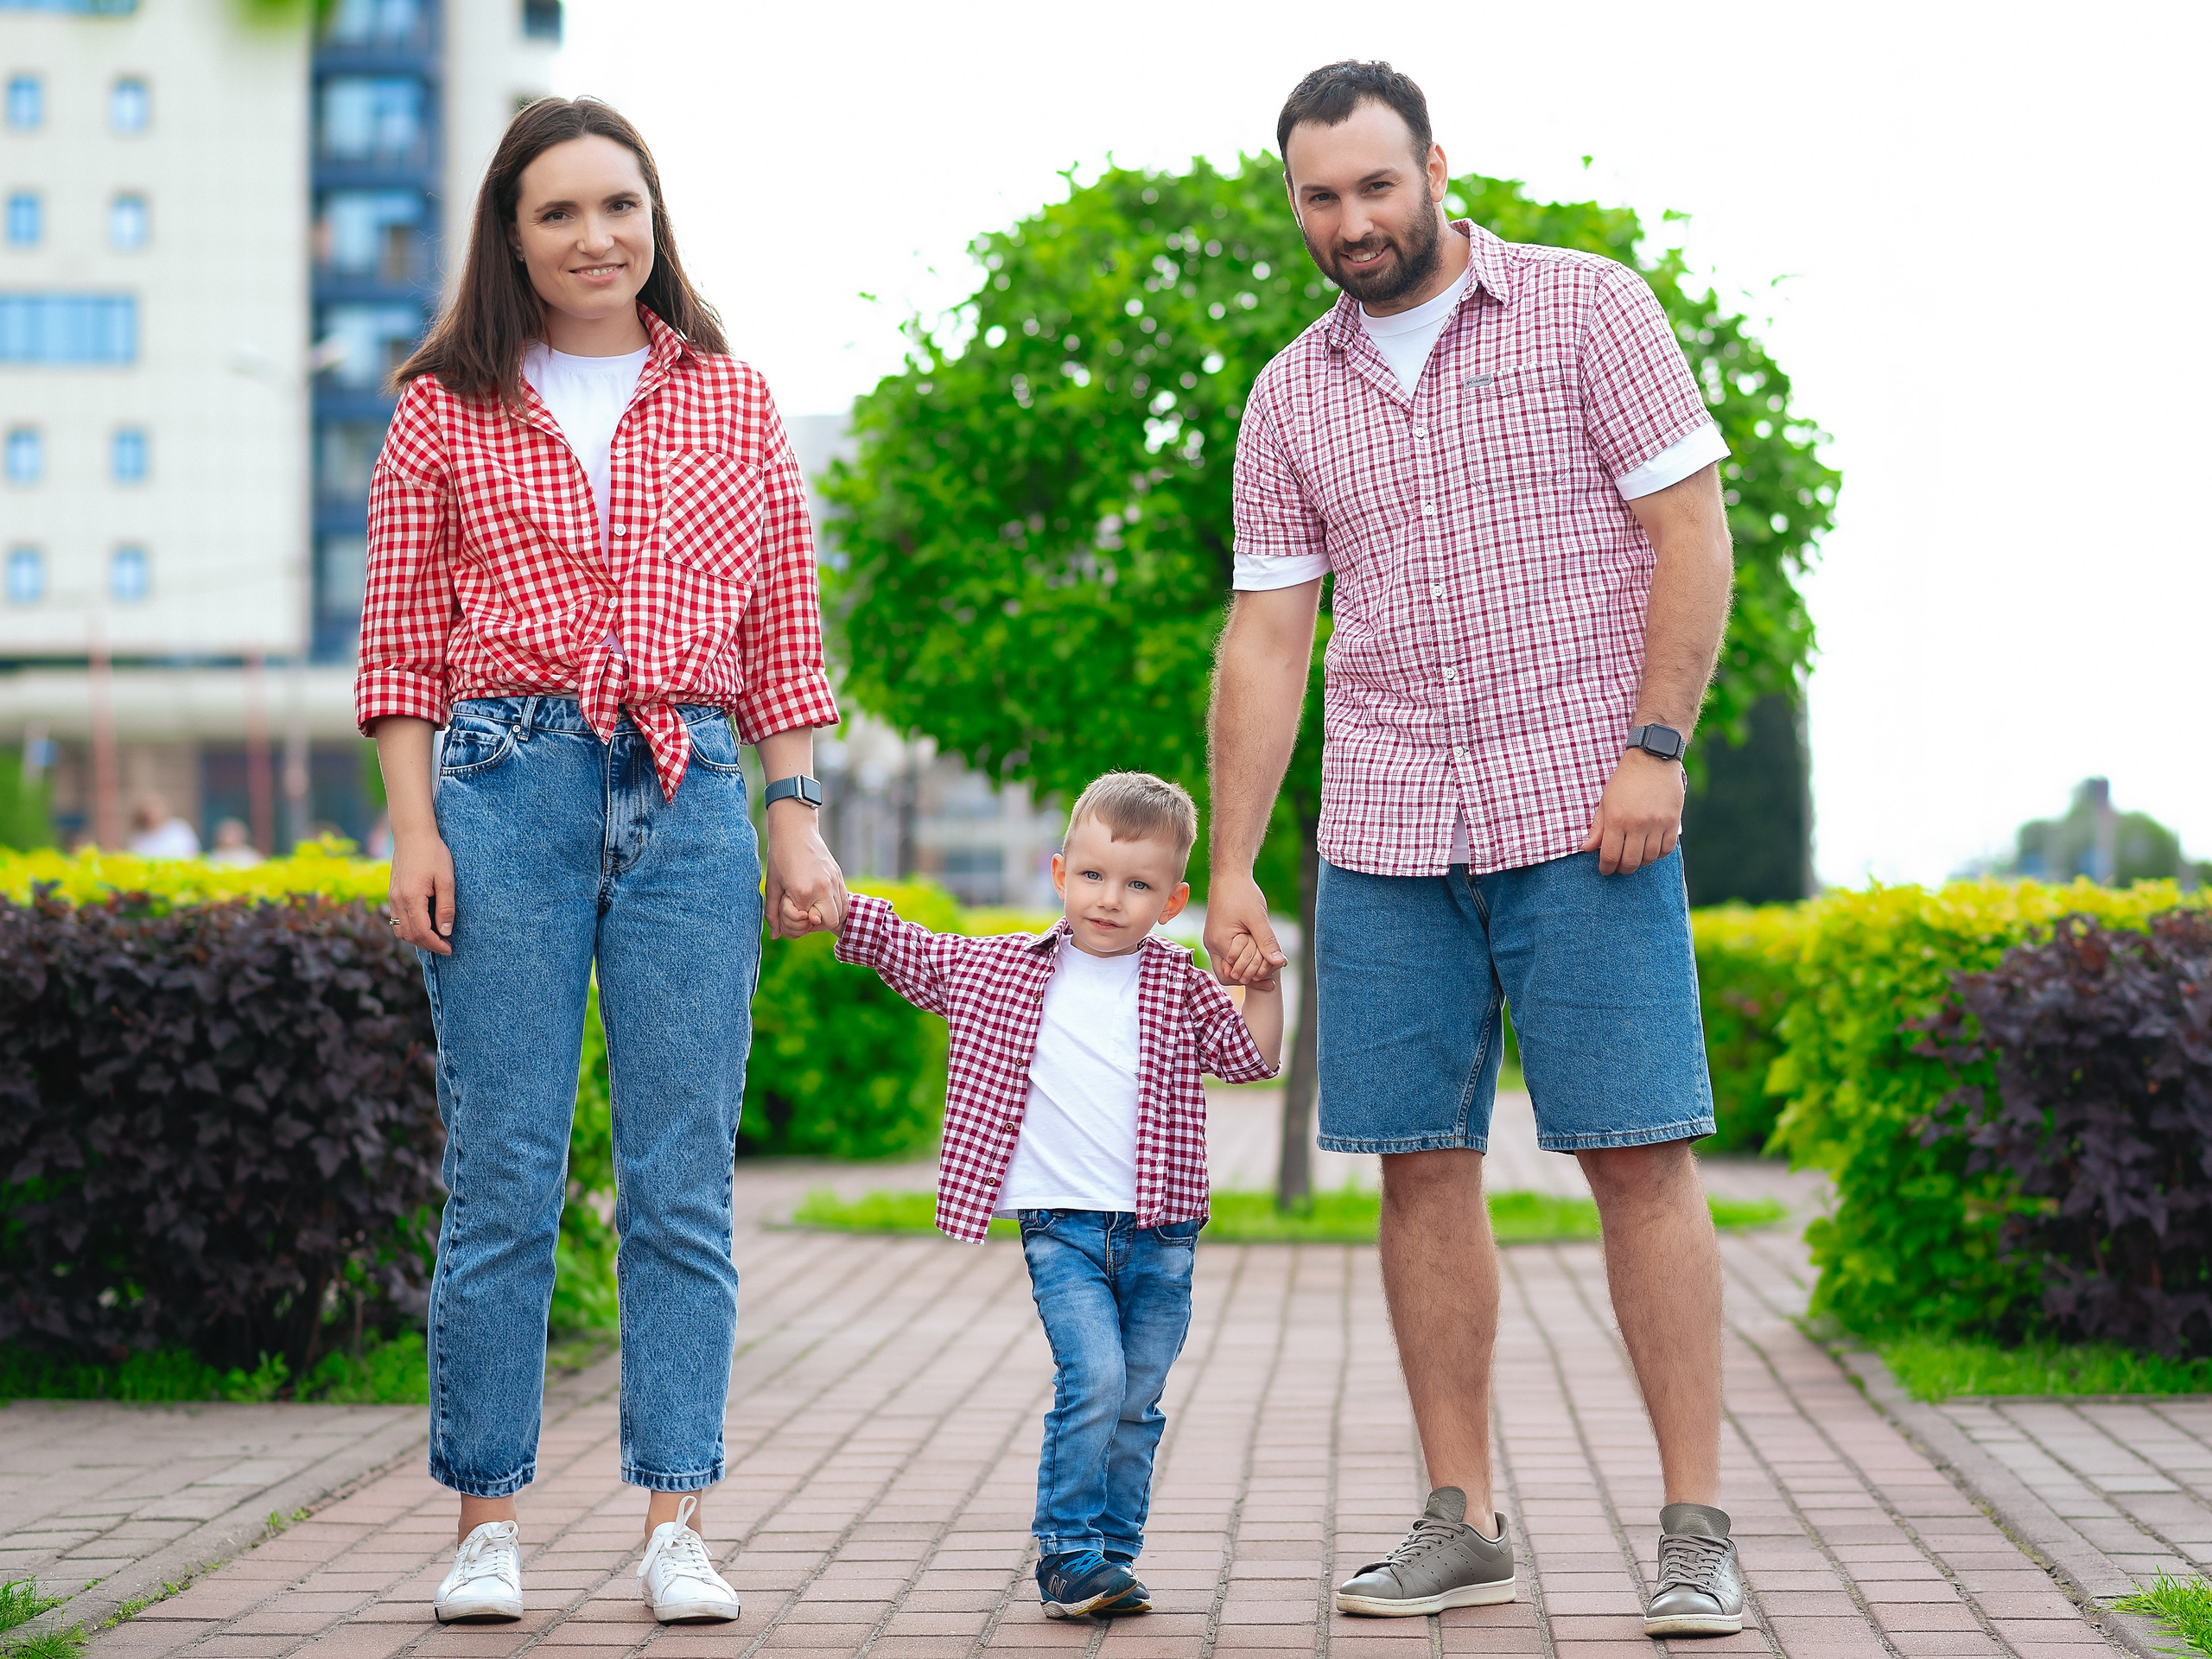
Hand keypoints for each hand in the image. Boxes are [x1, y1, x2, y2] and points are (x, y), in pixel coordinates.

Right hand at [389, 830, 455, 955]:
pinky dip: (409, 929)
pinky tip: (424, 925)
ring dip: (417, 939)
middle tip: (446, 946)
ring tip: (436, 938)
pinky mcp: (392, 894)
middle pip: (409, 935)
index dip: (436, 944)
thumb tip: (445, 931)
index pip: (421, 932)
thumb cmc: (433, 854)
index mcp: (411, 897)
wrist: (413, 835)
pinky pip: (396, 920)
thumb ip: (446, 907)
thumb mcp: (446, 880)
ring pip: (400, 930)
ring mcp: (392, 897)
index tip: (449, 948)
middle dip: (427, 945)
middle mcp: (397, 900)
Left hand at [765, 802, 846, 938]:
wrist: (795, 829)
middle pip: (830, 923)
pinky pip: (844, 901)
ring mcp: (834, 881)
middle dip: (815, 924)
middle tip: (802, 912)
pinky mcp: (839, 876)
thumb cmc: (780, 856)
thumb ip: (773, 913)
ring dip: (826, 916)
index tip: (788, 909)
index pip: (806, 923)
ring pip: (841, 913)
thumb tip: (775, 936)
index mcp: (803, 891)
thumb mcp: (772, 885)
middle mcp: (823, 888)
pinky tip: (821, 900)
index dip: (795, 923)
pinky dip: (835, 907)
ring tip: (812, 906)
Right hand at [1202, 869, 1288, 986]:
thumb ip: (1267, 941)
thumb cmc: (1242, 893)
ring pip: (1229, 966)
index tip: (1272, 977)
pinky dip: (1243, 957)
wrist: (1229, 875)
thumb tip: (1279, 962)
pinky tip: (1259, 952)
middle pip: (1229, 976)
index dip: (1254, 978)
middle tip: (1270, 972)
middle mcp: (1212, 945)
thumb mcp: (1258, 918)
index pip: (1235, 976)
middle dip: (1249, 975)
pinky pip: (1229, 955)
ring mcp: (1213, 941)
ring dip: (1246, 966)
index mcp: (1220, 943)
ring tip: (1266, 962)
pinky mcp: (1218, 935)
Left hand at [1579, 748, 1685, 874]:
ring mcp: (1657, 824)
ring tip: (1635, 856)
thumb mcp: (1606, 801)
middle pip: (1630, 862)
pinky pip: (1666, 849)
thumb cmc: (1625, 781)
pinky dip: (1657, 854)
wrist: (1653, 759)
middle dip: (1623, 869)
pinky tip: (1650, 849)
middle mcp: (1638, 824)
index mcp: (1617, 819)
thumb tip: (1586, 849)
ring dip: (1640, 862)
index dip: (1606, 868)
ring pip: (1649, 858)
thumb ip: (1597, 828)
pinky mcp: (1673, 821)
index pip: (1610, 856)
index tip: (1605, 869)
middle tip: (1620, 866)